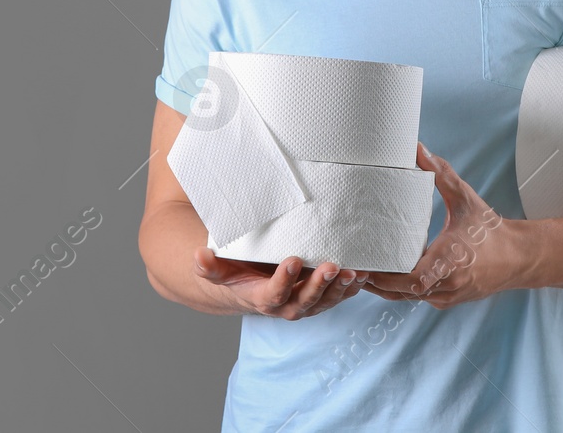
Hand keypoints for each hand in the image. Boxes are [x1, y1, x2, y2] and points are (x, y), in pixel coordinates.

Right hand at [193, 247, 369, 319]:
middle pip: (304, 302)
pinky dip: (352, 287)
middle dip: (318, 285)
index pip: (272, 294)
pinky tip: (364, 273)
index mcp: (262, 298)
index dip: (282, 280)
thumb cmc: (238, 273)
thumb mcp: (223, 270)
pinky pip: (339, 296)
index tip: (290, 260)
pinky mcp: (322, 298)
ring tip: (354, 271)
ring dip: (340, 288)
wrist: (253, 286)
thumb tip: (198, 255)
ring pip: (325, 301)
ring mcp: (306, 304)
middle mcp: (286, 306)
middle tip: (331, 266)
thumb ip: (211, 266)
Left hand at [359, 143, 527, 309]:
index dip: (386, 278)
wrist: (519, 258)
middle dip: (375, 283)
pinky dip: (400, 290)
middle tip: (351, 267)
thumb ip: (440, 173)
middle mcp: (447, 284)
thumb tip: (418, 148)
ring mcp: (447, 296)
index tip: (365, 267)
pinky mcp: (447, 299)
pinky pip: (417, 297)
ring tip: (359, 272)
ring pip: (407, 298)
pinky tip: (384, 276)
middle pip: (401, 293)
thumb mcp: (465, 198)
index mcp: (450, 261)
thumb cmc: (490, 229)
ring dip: (384, 289)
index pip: (411, 280)